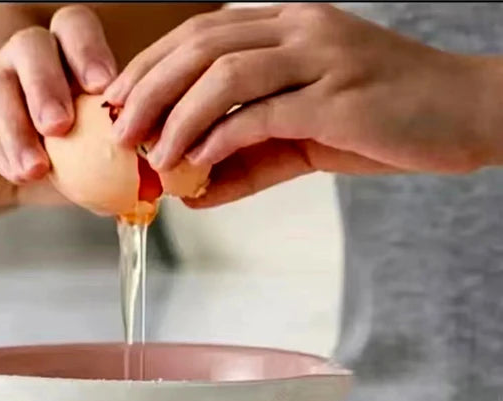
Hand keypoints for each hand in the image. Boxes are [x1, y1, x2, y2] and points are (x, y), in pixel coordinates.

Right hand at [0, 5, 116, 210]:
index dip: (89, 49)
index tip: (103, 88)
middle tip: (62, 125)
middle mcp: (24, 60)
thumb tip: (153, 190)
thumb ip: (116, 162)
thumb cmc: (55, 156)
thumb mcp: (89, 156)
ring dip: (21, 124)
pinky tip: (21, 175)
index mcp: (65, 57)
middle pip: (32, 46)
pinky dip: (3, 154)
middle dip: (49, 84)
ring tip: (40, 165)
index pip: (74, 28)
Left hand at [105, 3, 502, 207]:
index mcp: (289, 25)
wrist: (464, 115)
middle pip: (202, 44)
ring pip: (226, 71)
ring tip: (151, 152)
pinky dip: (221, 136)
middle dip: (149, 87)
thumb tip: (190, 192)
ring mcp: (321, 57)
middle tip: (117, 130)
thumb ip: (246, 159)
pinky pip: (263, 111)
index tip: (118, 103)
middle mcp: (301, 28)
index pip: (201, 33)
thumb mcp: (304, 137)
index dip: (151, 66)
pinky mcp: (338, 98)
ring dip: (177, 114)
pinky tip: (196, 161)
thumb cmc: (382, 122)